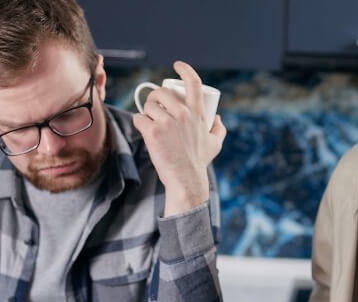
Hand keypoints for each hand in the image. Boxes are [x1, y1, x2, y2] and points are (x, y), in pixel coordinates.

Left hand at [132, 61, 226, 215]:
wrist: (186, 179)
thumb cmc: (199, 162)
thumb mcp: (215, 143)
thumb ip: (219, 129)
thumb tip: (217, 118)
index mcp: (197, 112)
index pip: (193, 82)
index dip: (185, 70)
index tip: (177, 65)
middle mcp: (182, 113)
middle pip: (161, 93)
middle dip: (155, 97)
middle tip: (154, 107)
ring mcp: (166, 122)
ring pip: (148, 105)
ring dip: (146, 111)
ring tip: (150, 121)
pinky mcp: (152, 132)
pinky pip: (139, 118)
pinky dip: (139, 123)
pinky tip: (143, 129)